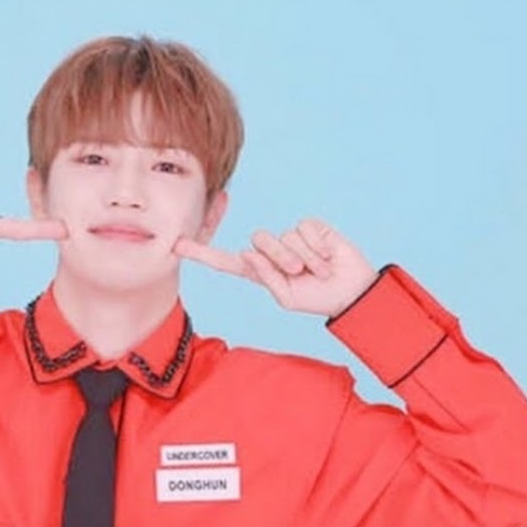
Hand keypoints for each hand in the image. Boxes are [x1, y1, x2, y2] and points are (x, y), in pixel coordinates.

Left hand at [174, 218, 378, 316]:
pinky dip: (316, 248)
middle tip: (299, 273)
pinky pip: (304, 229)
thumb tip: (249, 251)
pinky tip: (326, 257)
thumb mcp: (286, 298)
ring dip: (303, 257)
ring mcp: (290, 237)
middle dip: (280, 259)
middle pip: (259, 241)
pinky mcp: (310, 228)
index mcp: (258, 271)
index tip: (177, 246)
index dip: (202, 253)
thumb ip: (265, 277)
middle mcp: (270, 252)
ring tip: (316, 270)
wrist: (349, 292)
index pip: (225, 261)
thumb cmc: (315, 298)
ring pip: (283, 237)